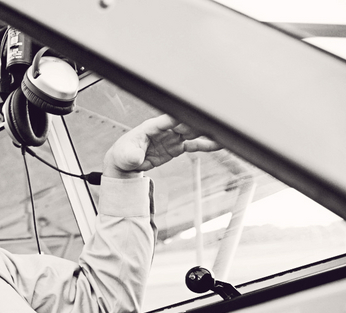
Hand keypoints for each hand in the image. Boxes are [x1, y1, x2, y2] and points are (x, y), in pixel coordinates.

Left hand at [103, 115, 220, 178]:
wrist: (125, 163)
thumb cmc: (123, 153)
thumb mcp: (125, 156)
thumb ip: (132, 156)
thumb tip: (136, 157)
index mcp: (151, 127)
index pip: (167, 120)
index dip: (179, 118)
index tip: (191, 116)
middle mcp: (164, 130)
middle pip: (184, 124)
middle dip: (196, 124)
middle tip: (211, 126)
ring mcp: (172, 138)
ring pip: (192, 132)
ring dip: (205, 132)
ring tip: (222, 134)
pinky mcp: (176, 147)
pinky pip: (193, 145)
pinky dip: (205, 144)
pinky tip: (218, 144)